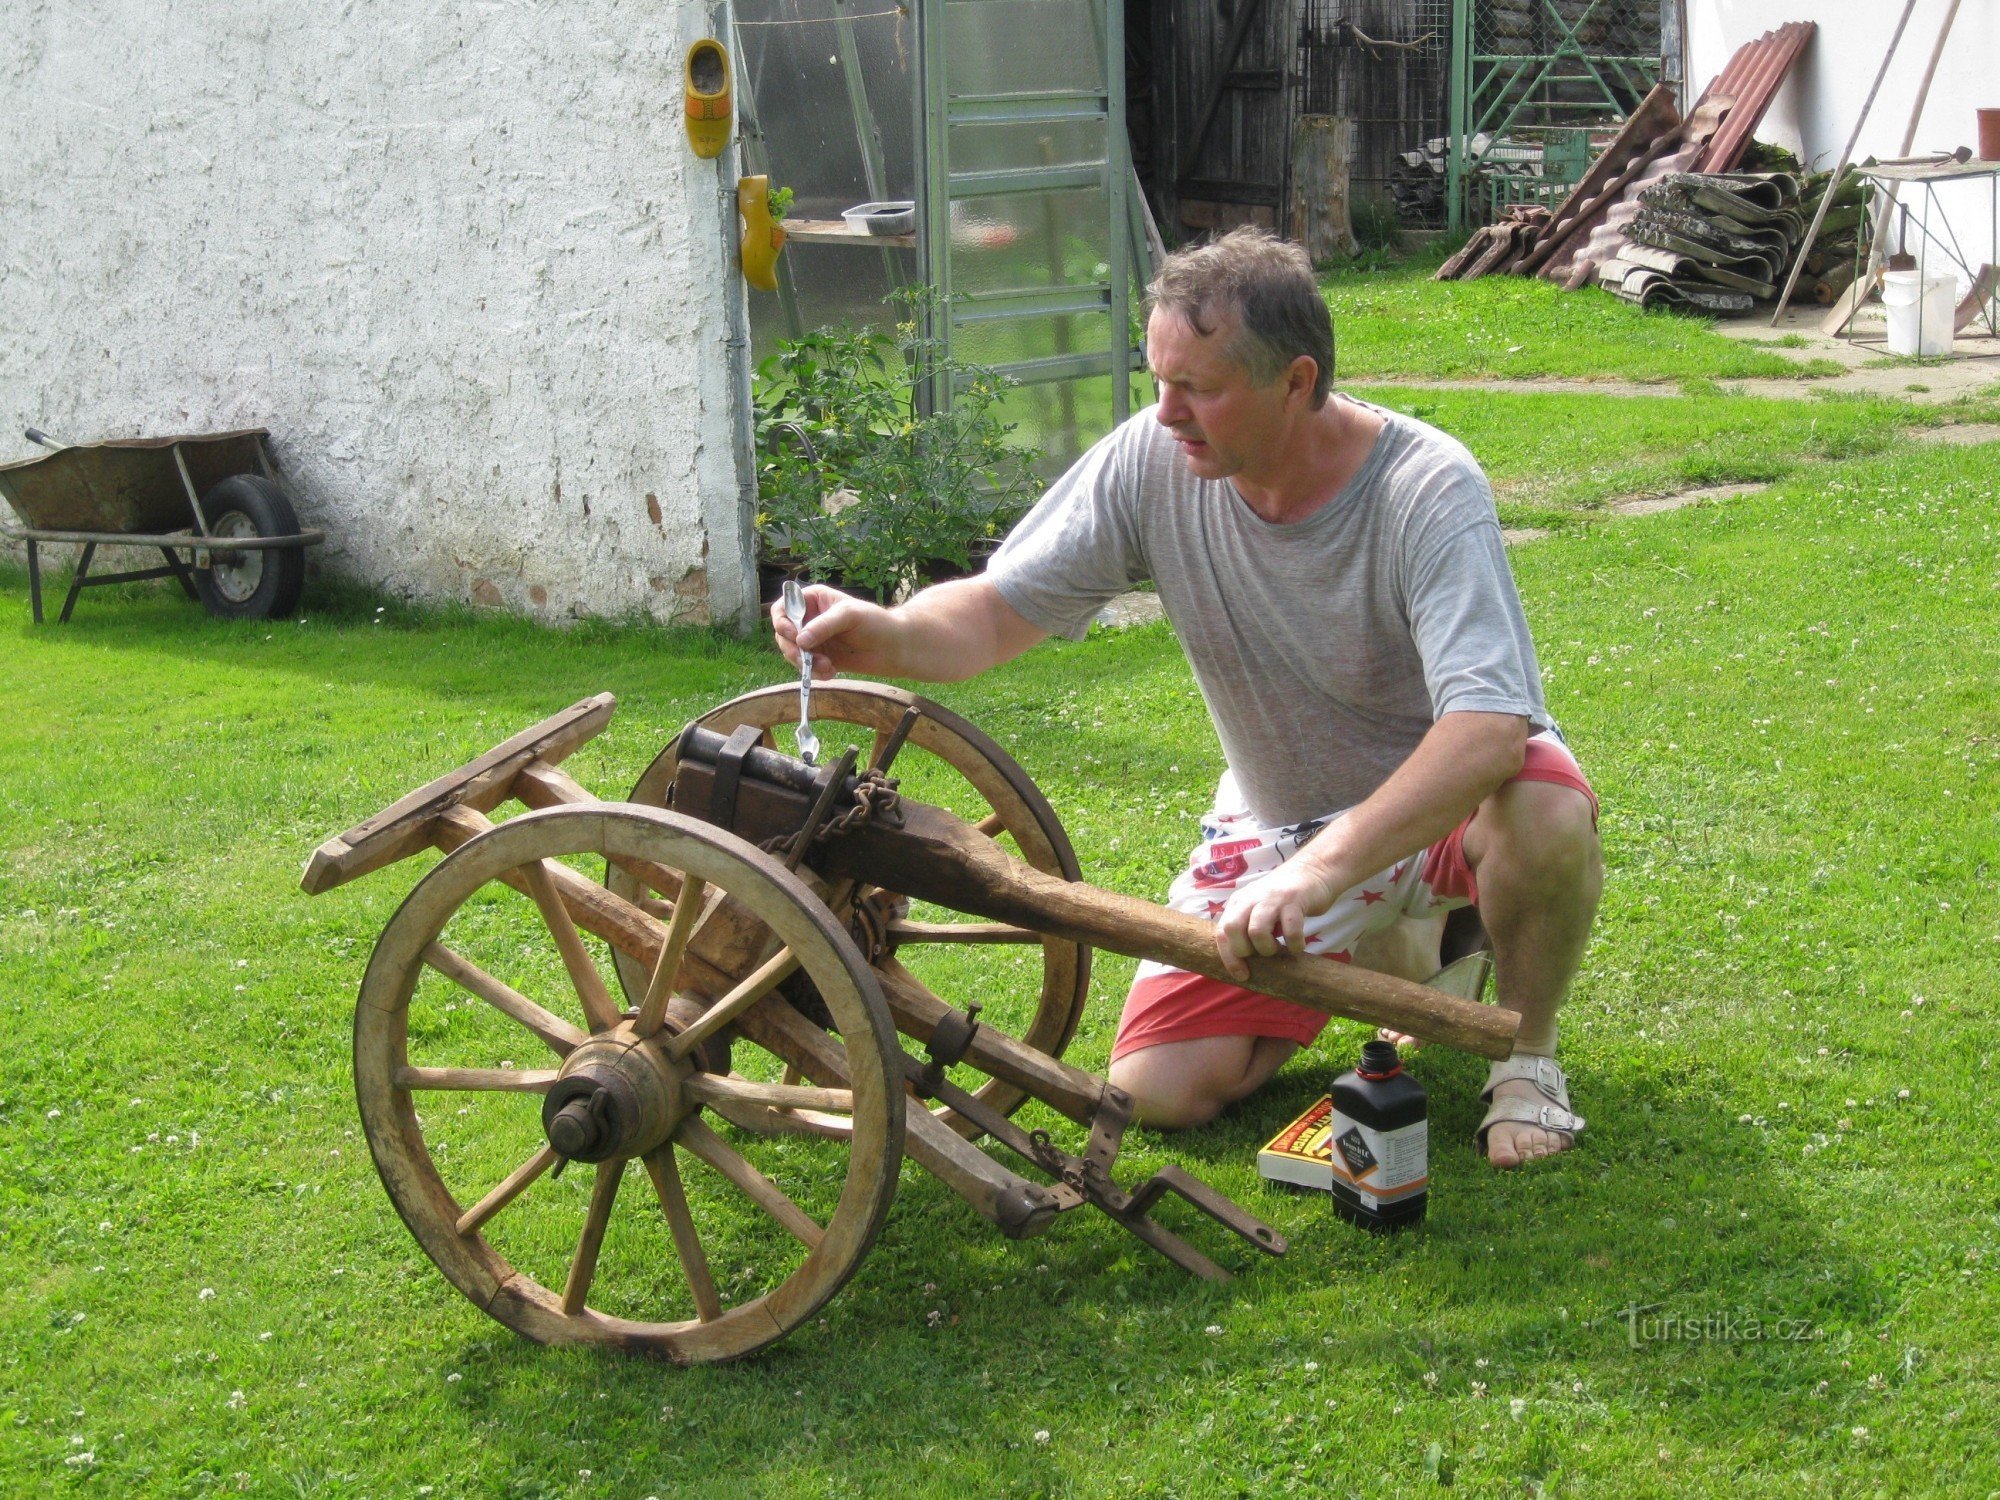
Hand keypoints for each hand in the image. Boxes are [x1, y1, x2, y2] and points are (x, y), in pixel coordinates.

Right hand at [769, 584, 898, 679]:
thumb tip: (800, 640)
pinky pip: (806, 667)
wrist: (894, 648)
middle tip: (806, 659)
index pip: (783, 607)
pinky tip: (832, 672)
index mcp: (813, 600)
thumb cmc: (875, 622)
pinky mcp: (821, 658)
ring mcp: (814, 640)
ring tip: (828, 667)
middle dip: (793, 649)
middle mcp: (810, 619)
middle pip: (783, 634)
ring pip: (792, 653)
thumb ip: (823, 625)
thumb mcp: (849, 615)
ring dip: (805, 663)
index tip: (793, 634)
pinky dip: (815, 672)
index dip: (782, 621)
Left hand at [1212, 861, 1342, 980]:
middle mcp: (1251, 899)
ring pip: (1257, 931)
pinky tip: (1298, 945)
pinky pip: (1290, 930)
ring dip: (1268, 949)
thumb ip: (1247, 926)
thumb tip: (1242, 961)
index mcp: (1238, 902)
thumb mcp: (1258, 907)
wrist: (1313, 870)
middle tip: (1263, 956)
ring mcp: (1272, 898)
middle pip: (1232, 929)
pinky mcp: (1294, 900)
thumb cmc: (1284, 898)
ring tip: (1279, 949)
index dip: (1229, 958)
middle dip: (1245, 952)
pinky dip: (1294, 944)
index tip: (1241, 975)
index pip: (1222, 932)